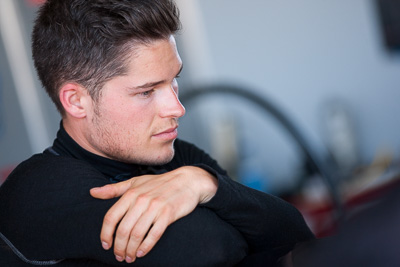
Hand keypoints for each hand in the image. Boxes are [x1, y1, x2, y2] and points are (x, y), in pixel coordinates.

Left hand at [90, 166, 216, 262]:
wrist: (187, 181)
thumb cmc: (160, 183)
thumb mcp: (135, 182)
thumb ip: (114, 189)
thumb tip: (92, 192)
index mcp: (131, 193)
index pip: (111, 217)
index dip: (105, 234)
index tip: (105, 245)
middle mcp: (141, 200)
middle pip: (123, 229)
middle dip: (118, 247)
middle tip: (119, 256)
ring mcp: (155, 207)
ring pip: (137, 234)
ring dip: (131, 250)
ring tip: (130, 257)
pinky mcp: (168, 214)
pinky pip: (154, 234)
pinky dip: (146, 246)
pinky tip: (142, 253)